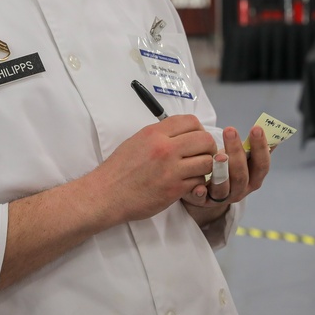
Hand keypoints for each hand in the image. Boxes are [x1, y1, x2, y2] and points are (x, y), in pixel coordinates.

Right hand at [96, 114, 216, 222]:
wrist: (107, 194)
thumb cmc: (120, 168)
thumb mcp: (138, 140)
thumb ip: (162, 134)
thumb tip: (184, 131)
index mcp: (155, 133)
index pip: (191, 121)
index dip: (199, 129)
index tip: (197, 138)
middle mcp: (165, 148)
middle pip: (205, 140)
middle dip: (208, 147)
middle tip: (203, 155)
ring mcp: (171, 169)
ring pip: (207, 162)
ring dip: (205, 166)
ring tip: (196, 170)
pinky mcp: (174, 189)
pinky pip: (199, 181)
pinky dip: (198, 182)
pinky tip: (188, 183)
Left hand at [181, 125, 271, 223]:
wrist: (210, 188)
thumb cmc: (229, 165)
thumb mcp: (243, 156)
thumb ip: (255, 145)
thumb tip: (272, 128)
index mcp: (254, 179)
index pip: (262, 165)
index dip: (260, 148)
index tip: (256, 128)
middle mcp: (240, 190)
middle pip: (241, 176)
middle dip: (237, 152)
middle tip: (230, 131)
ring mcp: (222, 198)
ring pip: (223, 188)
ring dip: (221, 172)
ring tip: (217, 155)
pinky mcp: (204, 202)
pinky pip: (202, 200)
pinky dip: (200, 194)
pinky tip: (199, 186)